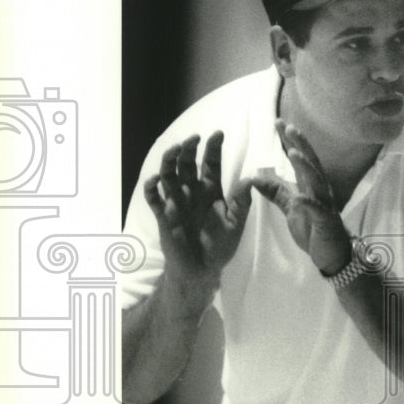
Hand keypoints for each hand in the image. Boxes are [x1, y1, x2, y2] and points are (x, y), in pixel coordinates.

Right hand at [143, 131, 251, 282]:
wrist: (202, 270)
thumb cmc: (220, 246)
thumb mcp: (236, 223)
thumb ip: (241, 202)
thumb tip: (251, 178)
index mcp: (211, 191)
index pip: (211, 164)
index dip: (213, 148)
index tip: (218, 133)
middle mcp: (192, 192)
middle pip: (187, 164)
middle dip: (189, 149)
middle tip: (194, 137)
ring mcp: (176, 202)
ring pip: (169, 175)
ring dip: (170, 161)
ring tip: (175, 149)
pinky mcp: (164, 215)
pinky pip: (154, 199)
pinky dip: (152, 188)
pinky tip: (155, 179)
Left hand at [249, 120, 352, 275]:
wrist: (332, 256)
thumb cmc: (313, 230)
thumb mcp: (291, 208)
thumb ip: (276, 192)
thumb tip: (255, 176)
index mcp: (310, 186)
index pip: (300, 158)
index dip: (291, 141)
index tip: (279, 122)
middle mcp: (319, 191)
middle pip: (310, 163)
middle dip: (300, 144)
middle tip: (288, 126)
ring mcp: (324, 205)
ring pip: (316, 181)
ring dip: (306, 167)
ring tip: (294, 152)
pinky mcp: (325, 222)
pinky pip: (316, 211)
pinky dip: (308, 204)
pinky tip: (300, 198)